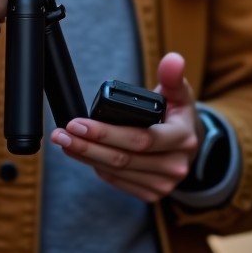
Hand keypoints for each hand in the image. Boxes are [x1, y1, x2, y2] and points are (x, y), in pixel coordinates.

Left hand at [49, 52, 200, 201]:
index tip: (79, 122)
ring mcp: (164, 183)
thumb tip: (173, 59)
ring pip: (117, 171)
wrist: (189, 144)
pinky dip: (97, 167)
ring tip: (64, 141)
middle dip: (88, 145)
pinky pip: (118, 182)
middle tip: (62, 132)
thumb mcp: (180, 92)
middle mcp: (175, 165)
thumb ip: (173, 76)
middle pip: (123, 158)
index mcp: (182, 139)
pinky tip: (81, 154)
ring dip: (86, 157)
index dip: (106, 132)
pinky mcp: (152, 193)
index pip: (140, 139)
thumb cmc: (179, 114)